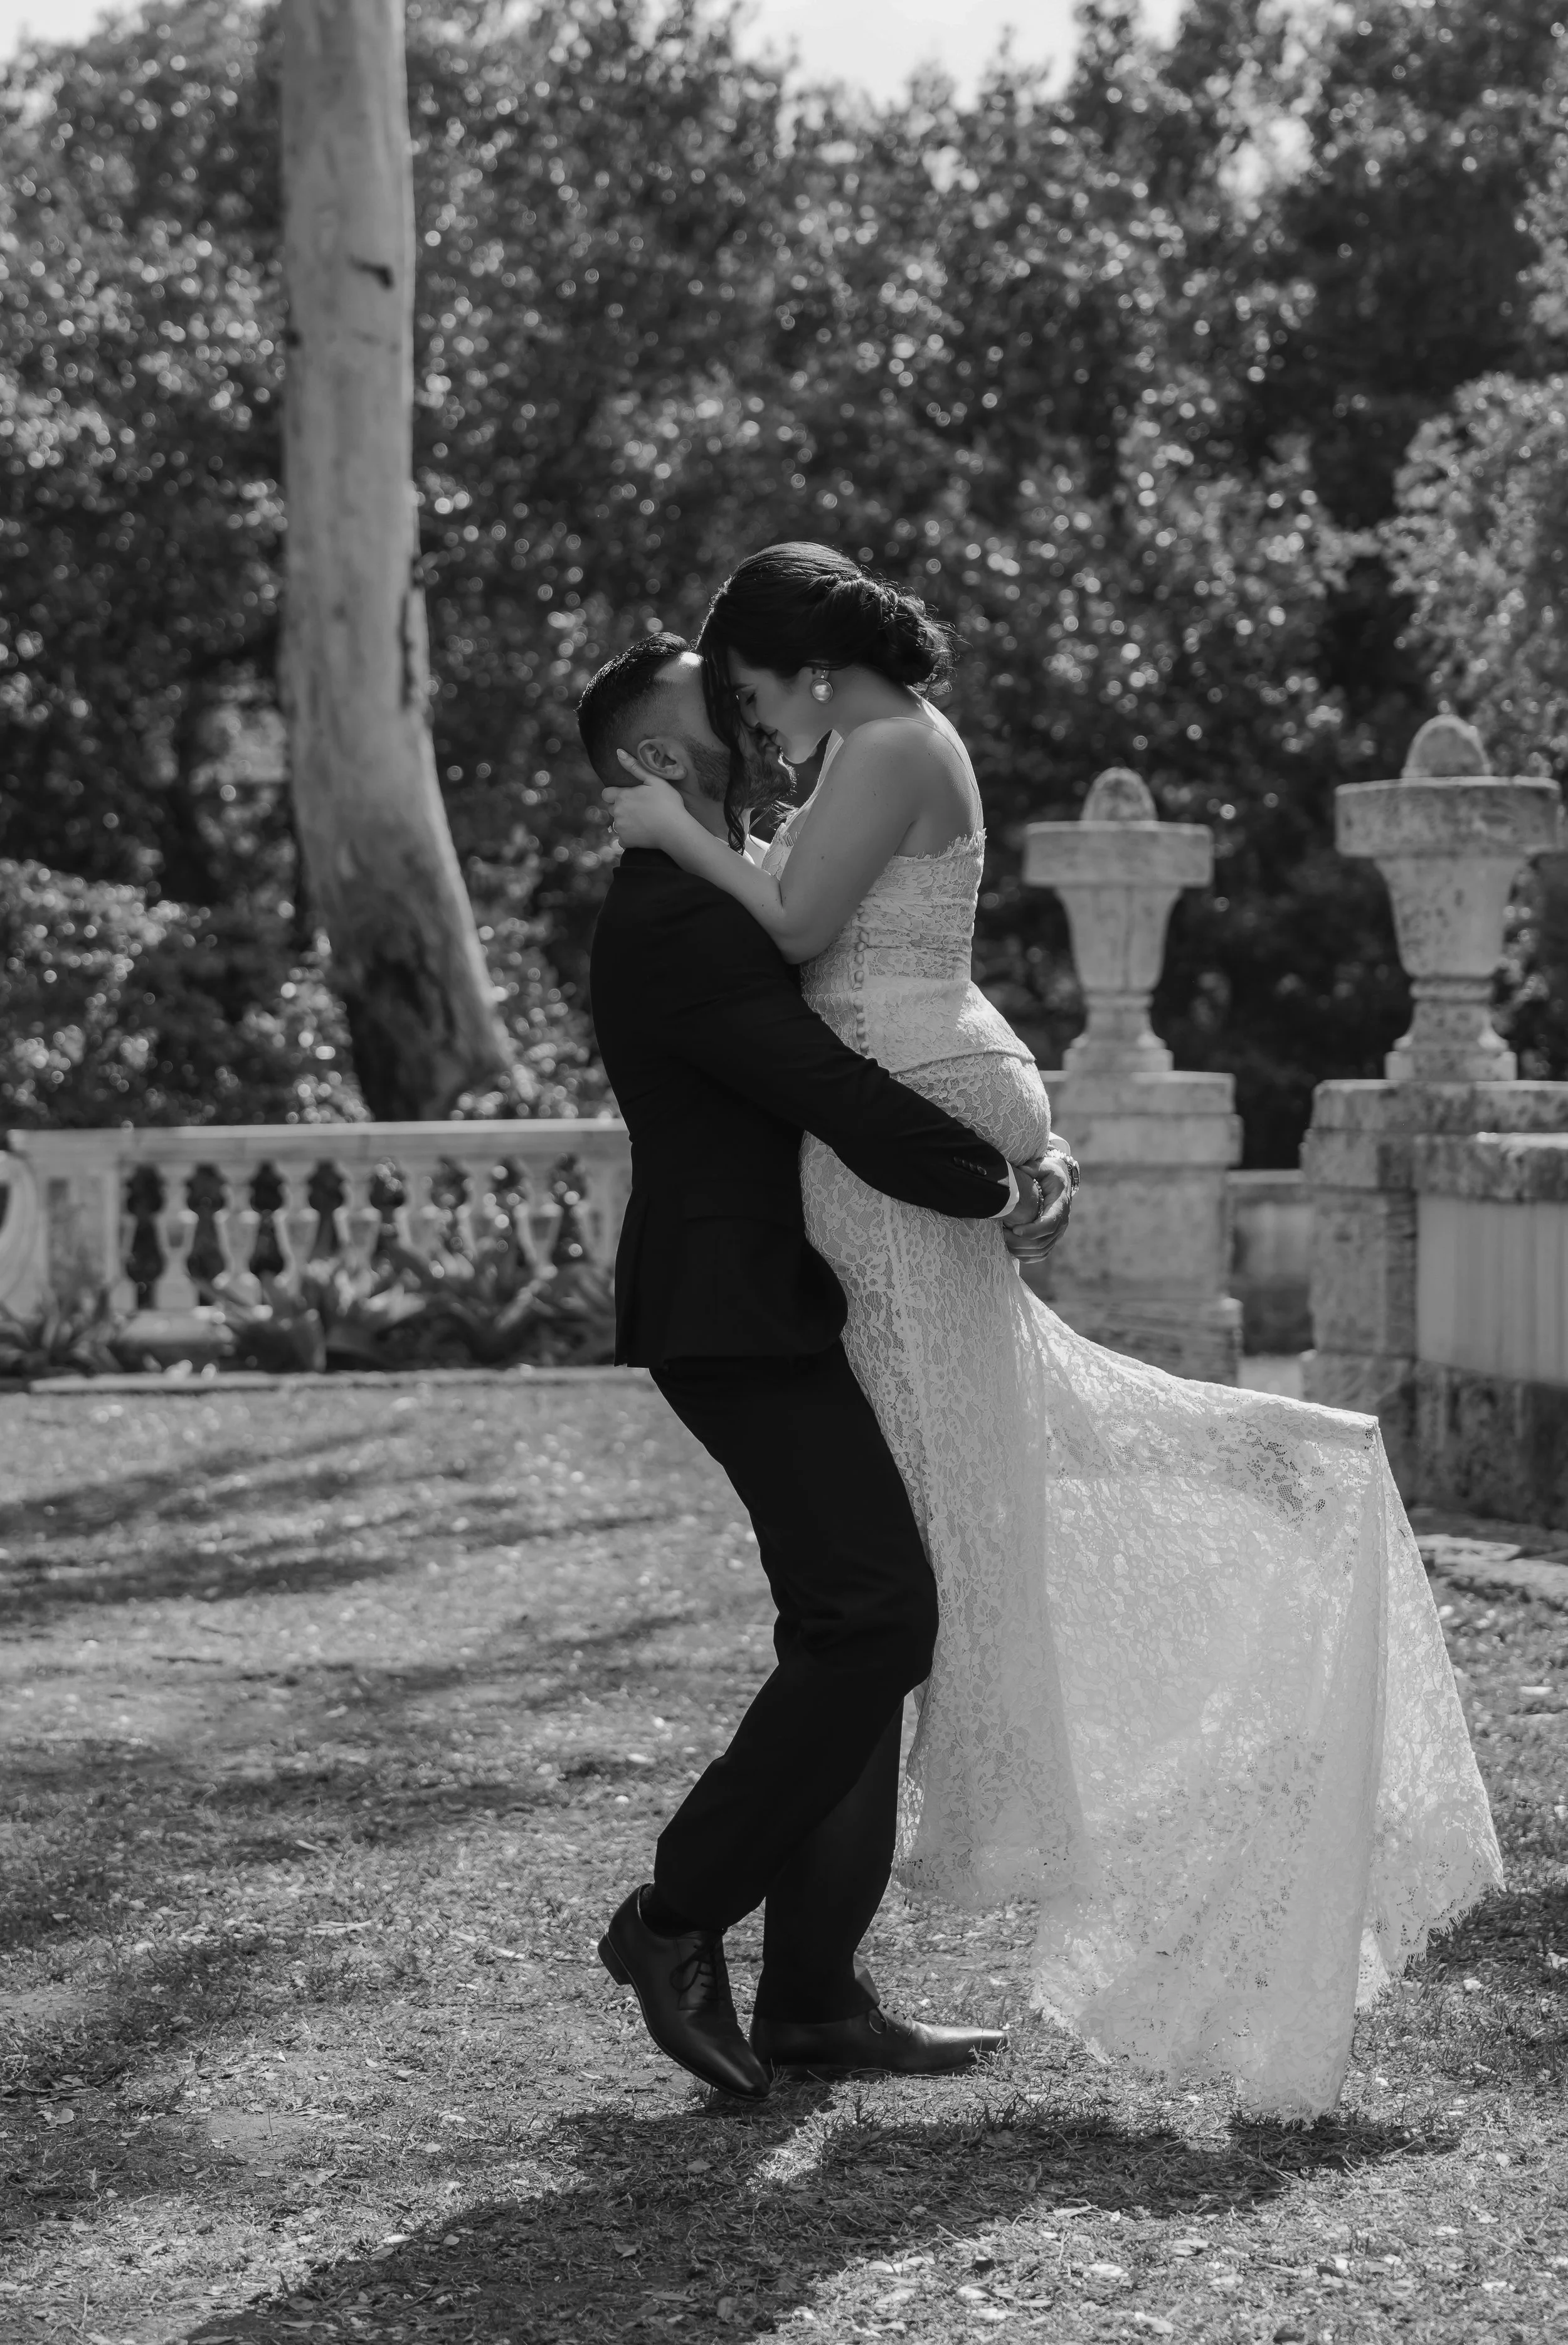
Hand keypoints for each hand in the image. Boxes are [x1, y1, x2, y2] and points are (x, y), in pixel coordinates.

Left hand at [605, 756, 689, 849]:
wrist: (676, 830)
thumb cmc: (668, 803)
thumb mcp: (654, 780)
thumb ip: (634, 767)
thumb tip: (618, 752)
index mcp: (622, 796)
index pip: (606, 794)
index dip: (615, 795)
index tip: (628, 797)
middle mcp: (617, 812)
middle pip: (612, 809)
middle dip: (622, 808)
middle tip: (641, 809)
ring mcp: (620, 828)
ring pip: (617, 823)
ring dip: (626, 822)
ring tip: (644, 821)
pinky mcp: (626, 841)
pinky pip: (622, 838)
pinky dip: (630, 836)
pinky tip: (643, 832)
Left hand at [1002, 1142, 1078, 1262]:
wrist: (1060, 1184)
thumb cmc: (1050, 1174)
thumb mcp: (1046, 1166)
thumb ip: (1035, 1167)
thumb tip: (1024, 1169)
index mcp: (1060, 1206)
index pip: (1049, 1224)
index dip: (1032, 1230)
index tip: (1015, 1229)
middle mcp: (1062, 1223)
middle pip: (1043, 1242)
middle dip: (1021, 1241)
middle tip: (1002, 1233)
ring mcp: (1057, 1233)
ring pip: (1041, 1251)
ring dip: (1020, 1249)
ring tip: (1003, 1239)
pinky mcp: (1051, 1239)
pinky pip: (1040, 1254)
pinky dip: (1025, 1255)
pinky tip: (1011, 1248)